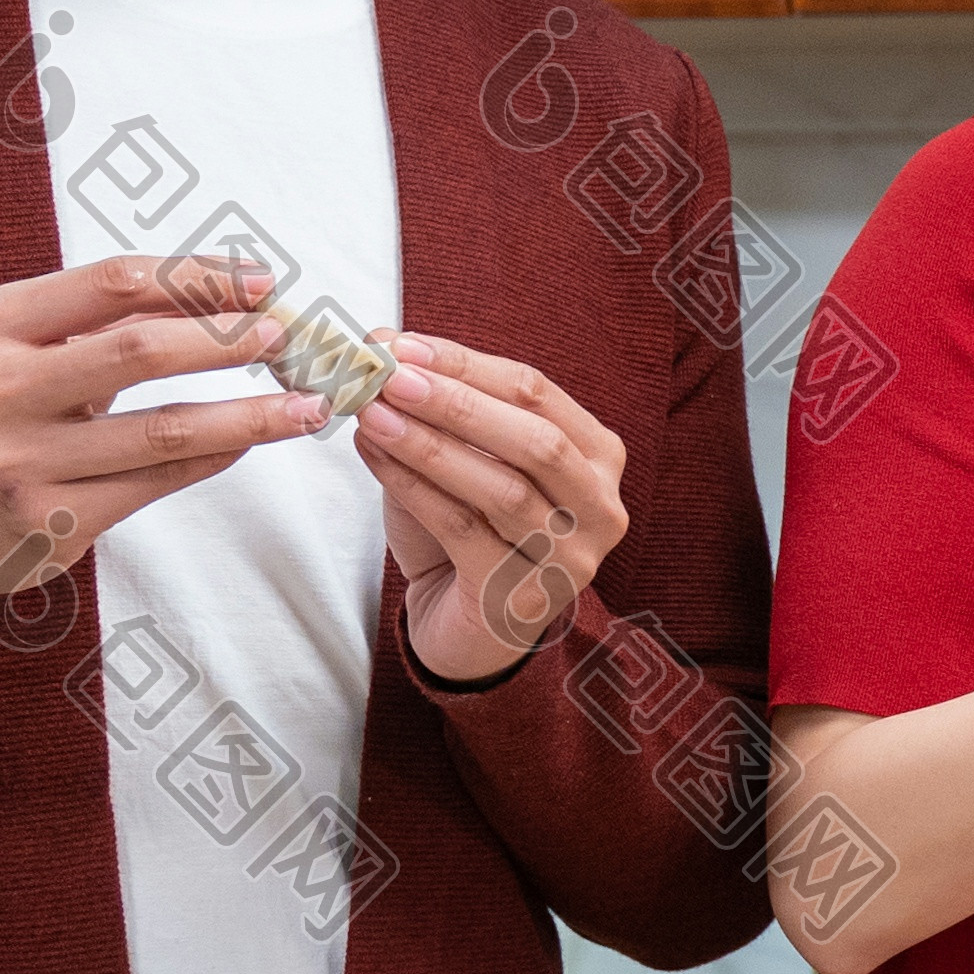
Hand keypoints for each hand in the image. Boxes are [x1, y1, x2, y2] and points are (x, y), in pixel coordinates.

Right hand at [0, 253, 329, 594]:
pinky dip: (216, 456)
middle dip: (228, 338)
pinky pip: (157, 481)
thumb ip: (101, 318)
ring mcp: (21, 460)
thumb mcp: (16, 344)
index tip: (260, 280)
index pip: (112, 282)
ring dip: (249, 415)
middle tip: (287, 335)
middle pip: (141, 351)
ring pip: (164, 431)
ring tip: (308, 404)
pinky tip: (253, 440)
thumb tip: (227, 288)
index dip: (196, 277)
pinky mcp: (51, 519)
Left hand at [361, 328, 633, 685]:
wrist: (466, 627)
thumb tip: (383, 348)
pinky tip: (374, 456)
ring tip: (373, 413)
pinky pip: (466, 530)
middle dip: (457, 402)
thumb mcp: (464, 462)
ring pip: (504, 488)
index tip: (401, 345)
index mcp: (598, 458)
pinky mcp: (525, 598)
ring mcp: (571, 558)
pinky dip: (414, 487)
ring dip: (431, 444)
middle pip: (535, 440)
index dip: (467, 364)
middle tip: (390, 376)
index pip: (538, 394)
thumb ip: (438, 412)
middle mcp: (601, 508)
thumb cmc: (468, 535)